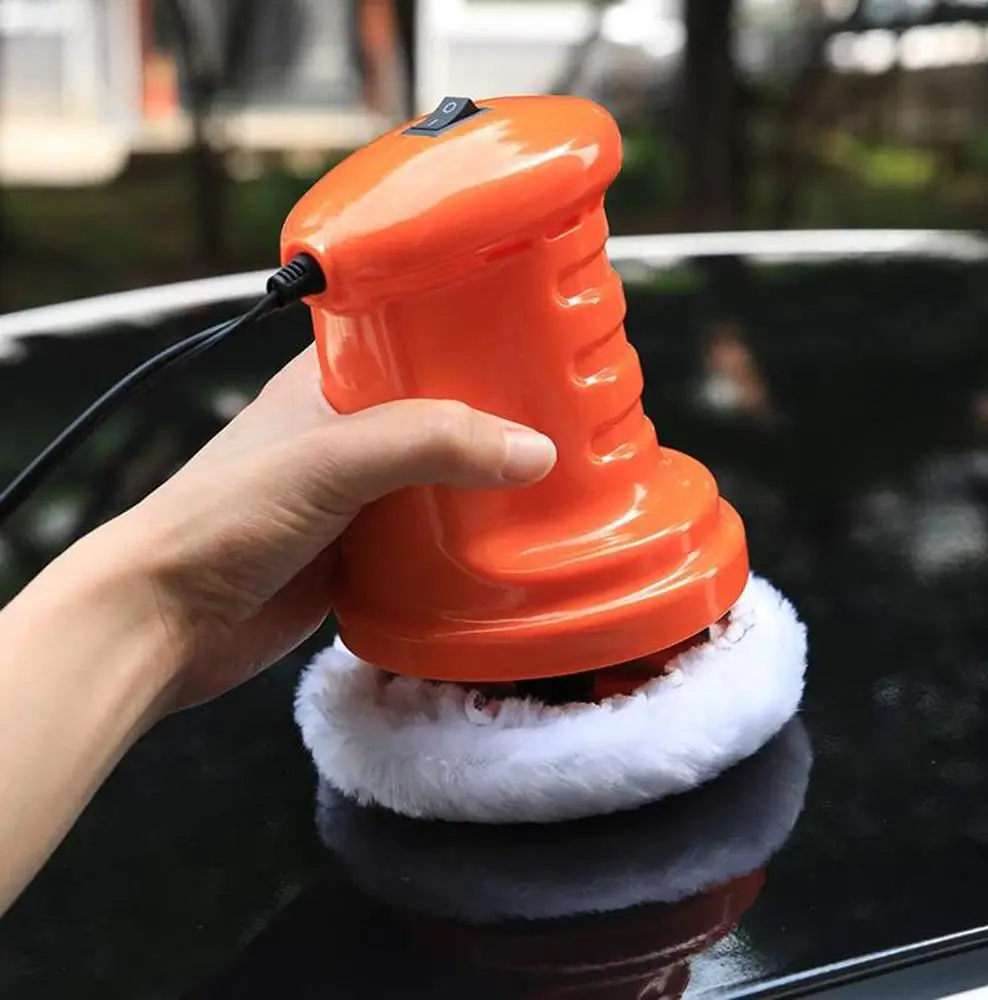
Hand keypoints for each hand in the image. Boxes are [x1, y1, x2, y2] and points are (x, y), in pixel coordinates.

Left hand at [98, 345, 556, 710]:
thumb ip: (430, 442)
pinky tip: (505, 546)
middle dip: (493, 423)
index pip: (413, 339)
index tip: (534, 342)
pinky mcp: (357, 555)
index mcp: (328, 384)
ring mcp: (351, 499)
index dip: (472, 337)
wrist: (167, 623)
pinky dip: (462, 543)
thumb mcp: (331, 458)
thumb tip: (531, 450)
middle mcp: (342, 436)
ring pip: (437, 483)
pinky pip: (426, 541)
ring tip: (554, 482)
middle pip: (438, 418)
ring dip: (483, 487)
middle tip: (563, 421)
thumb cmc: (220, 521)